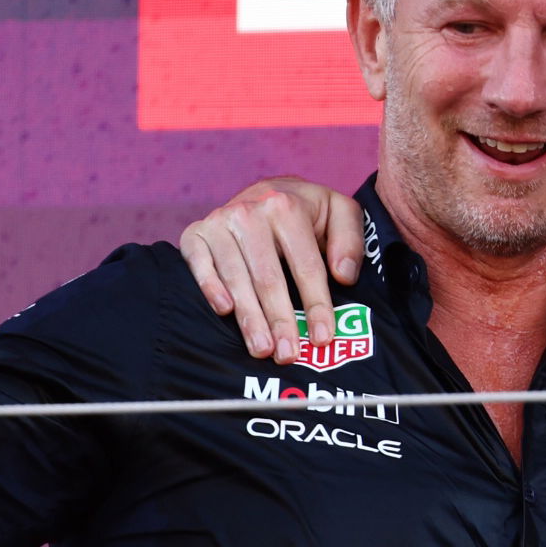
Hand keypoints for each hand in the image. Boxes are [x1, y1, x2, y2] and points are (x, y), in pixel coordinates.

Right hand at [179, 177, 362, 360]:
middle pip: (268, 277)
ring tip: (262, 349)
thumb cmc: (308, 211)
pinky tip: (224, 312)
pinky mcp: (195, 233)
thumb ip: (350, 241)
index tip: (323, 337)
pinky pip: (198, 263)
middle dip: (280, 320)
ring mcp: (219, 222)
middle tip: (288, 354)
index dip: (316, 304)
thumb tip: (344, 276)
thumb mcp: (340, 213)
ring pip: (236, 277)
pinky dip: (210, 287)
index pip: (306, 265)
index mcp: (287, 207)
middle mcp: (250, 212)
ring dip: (249, 317)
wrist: (267, 191)